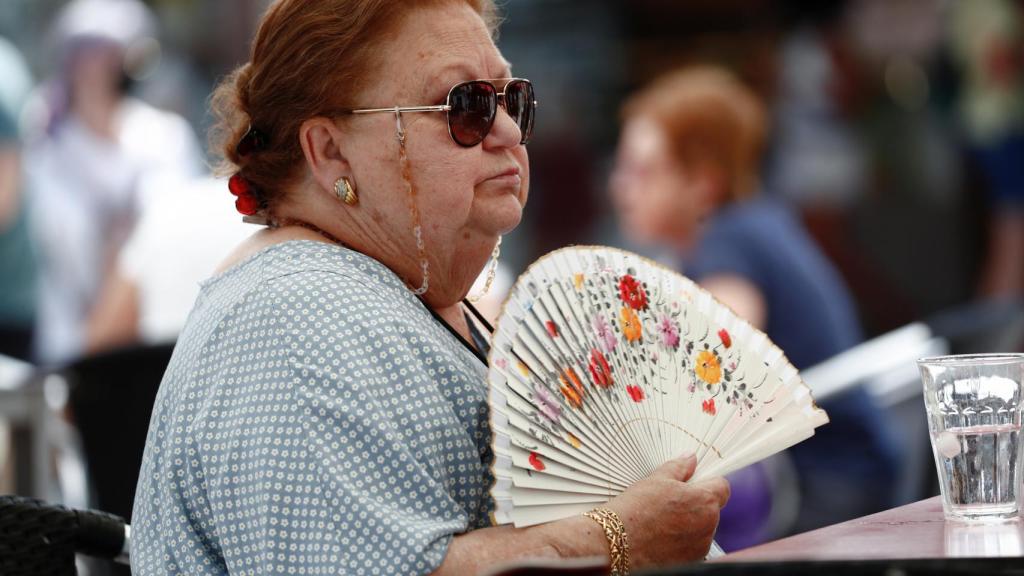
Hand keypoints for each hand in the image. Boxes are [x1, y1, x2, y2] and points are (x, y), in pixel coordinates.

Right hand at [603, 454, 729, 568]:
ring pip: (701, 529)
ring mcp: (699, 547)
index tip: (696, 483)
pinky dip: (681, 542)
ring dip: (688, 524)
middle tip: (670, 502)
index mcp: (704, 501)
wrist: (616, 542)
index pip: (722, 488)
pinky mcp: (690, 561)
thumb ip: (679, 468)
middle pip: (710, 509)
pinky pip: (691, 546)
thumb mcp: (656, 480)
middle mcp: (708, 526)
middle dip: (695, 504)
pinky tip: (660, 536)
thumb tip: (690, 459)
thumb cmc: (635, 511)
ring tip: (661, 521)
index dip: (709, 483)